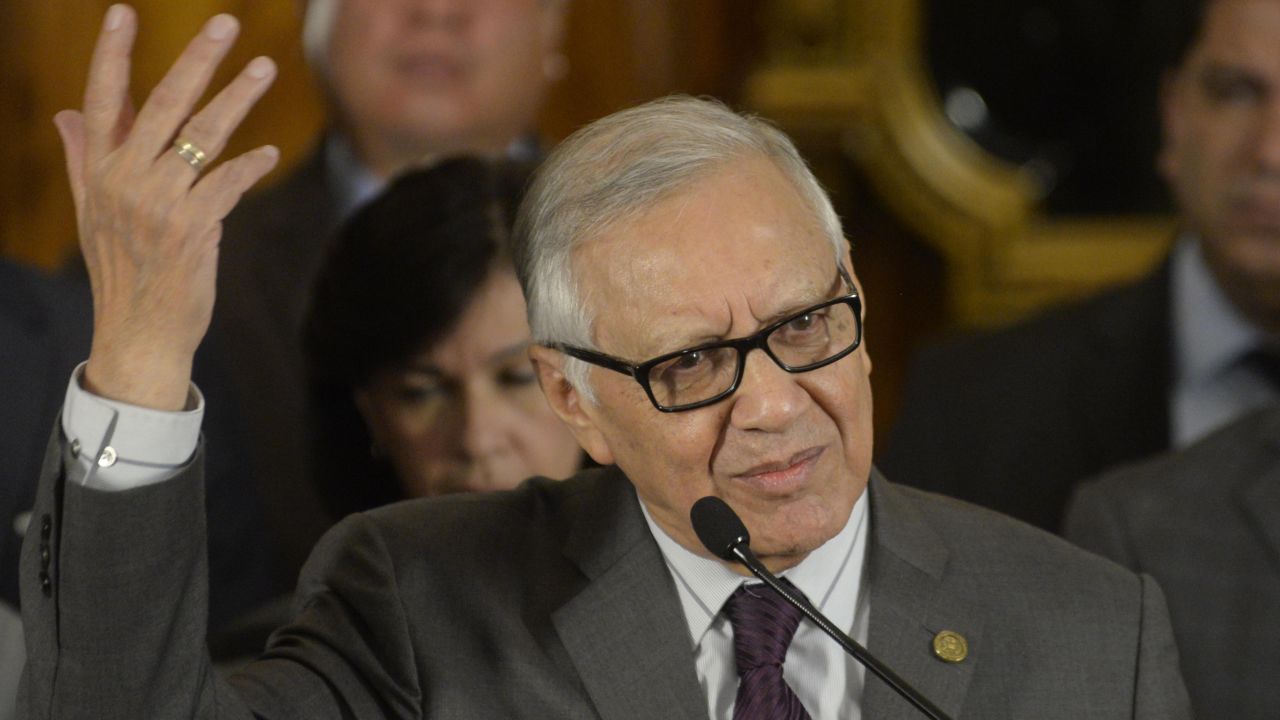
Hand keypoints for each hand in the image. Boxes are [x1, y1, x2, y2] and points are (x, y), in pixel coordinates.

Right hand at [54, 5, 278, 409]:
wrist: (138, 333)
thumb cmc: (122, 271)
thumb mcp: (92, 211)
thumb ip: (83, 157)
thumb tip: (67, 111)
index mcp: (98, 170)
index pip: (101, 99)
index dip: (112, 54)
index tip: (123, 11)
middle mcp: (123, 179)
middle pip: (162, 104)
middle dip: (195, 60)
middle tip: (224, 23)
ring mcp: (157, 202)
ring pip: (203, 135)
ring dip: (237, 98)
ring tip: (264, 68)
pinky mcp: (191, 226)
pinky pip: (228, 181)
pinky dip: (251, 165)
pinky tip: (268, 154)